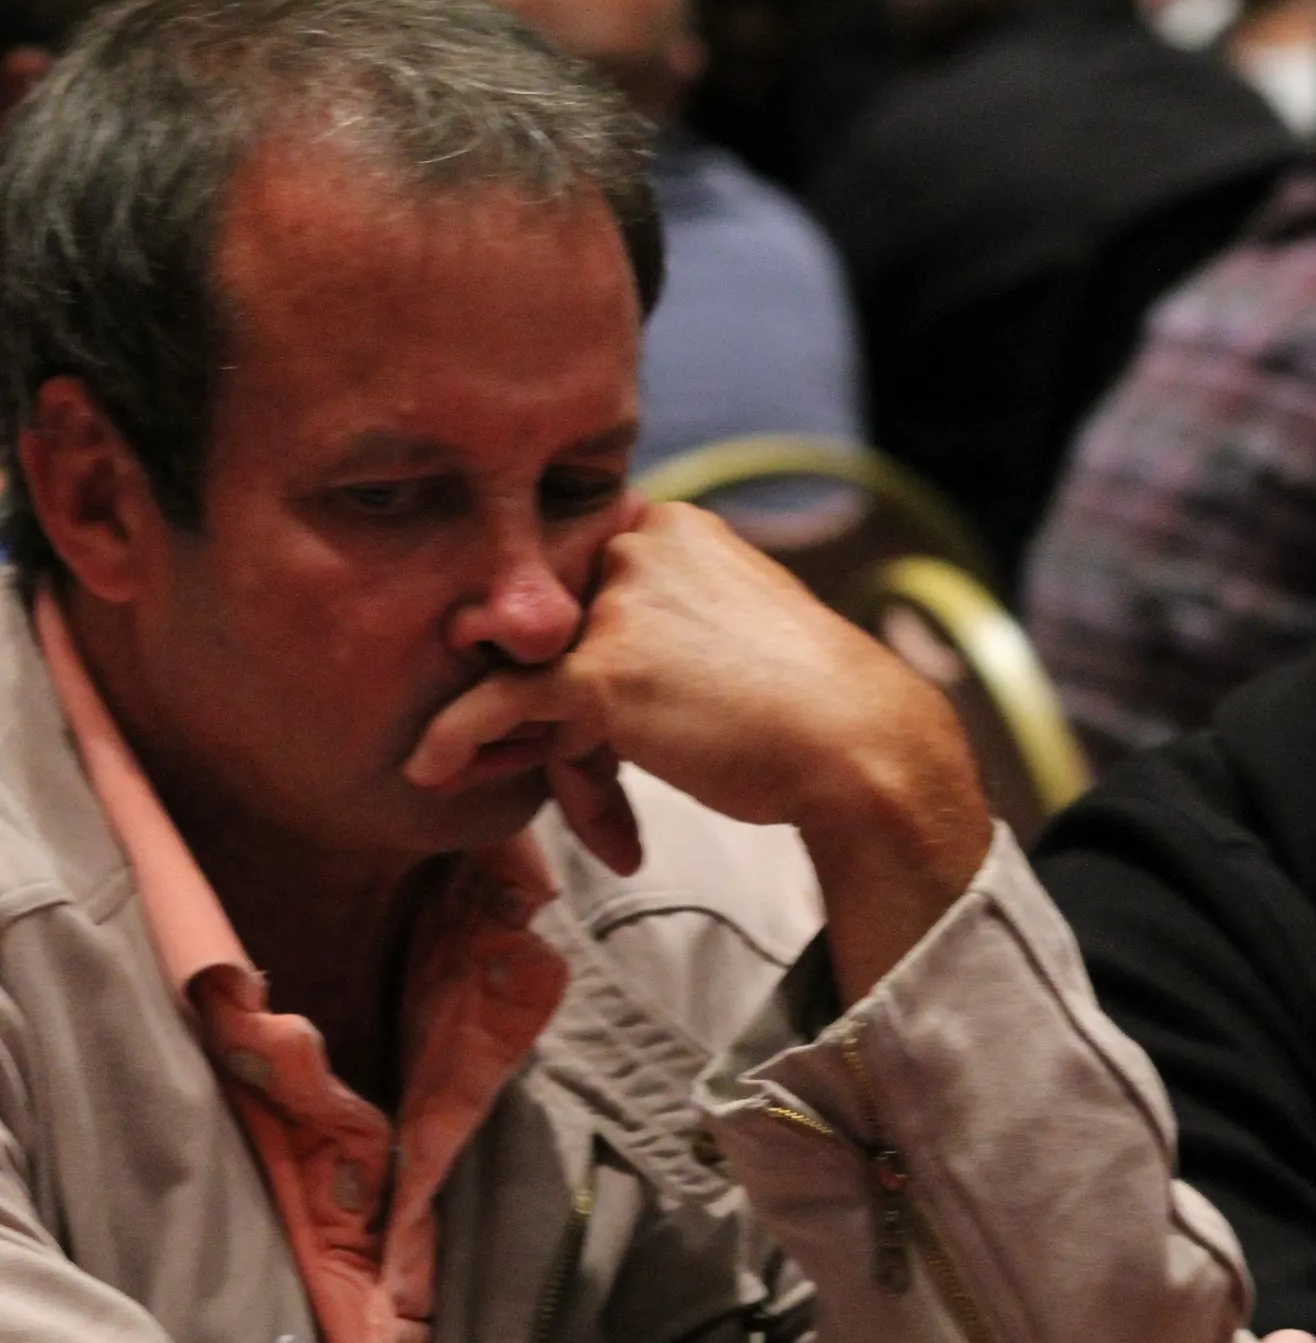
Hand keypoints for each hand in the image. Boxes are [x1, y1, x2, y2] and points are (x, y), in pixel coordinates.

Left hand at [404, 503, 991, 999]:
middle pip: (554, 635)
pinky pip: (500, 701)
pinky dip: (457, 733)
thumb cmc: (805, 714)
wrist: (858, 748)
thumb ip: (657, 633)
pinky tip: (429, 767)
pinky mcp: (599, 671)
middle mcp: (637, 546)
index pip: (582, 589)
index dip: (575, 663)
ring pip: (537, 679)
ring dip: (554, 756)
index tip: (581, 726)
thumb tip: (579, 679)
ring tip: (595, 817)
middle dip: (564, 719)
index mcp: (671, 525)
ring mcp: (616, 605)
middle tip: (597, 786)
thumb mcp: (727, 640)